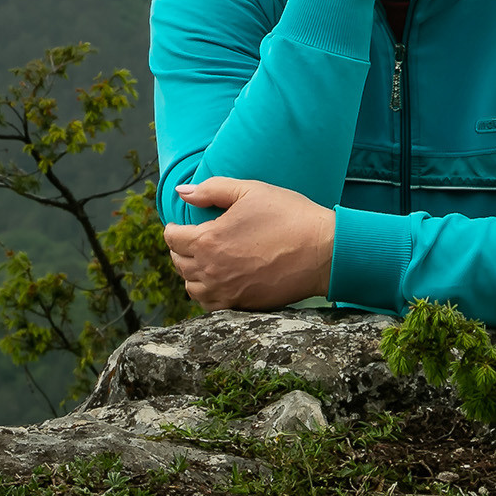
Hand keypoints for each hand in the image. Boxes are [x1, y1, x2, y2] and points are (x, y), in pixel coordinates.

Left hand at [161, 176, 335, 310]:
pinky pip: (210, 305)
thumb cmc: (289, 216)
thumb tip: (182, 192)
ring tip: (203, 261)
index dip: (174, 228)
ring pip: (191, 287)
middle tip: (191, 240)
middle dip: (181, 249)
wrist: (323, 252)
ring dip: (192, 273)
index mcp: (208, 240)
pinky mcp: (242, 305)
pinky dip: (207, 294)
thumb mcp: (250, 191)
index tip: (181, 225)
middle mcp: (211, 270)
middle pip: (179, 263)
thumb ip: (211, 190)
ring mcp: (226, 291)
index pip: (172, 238)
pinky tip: (217, 281)